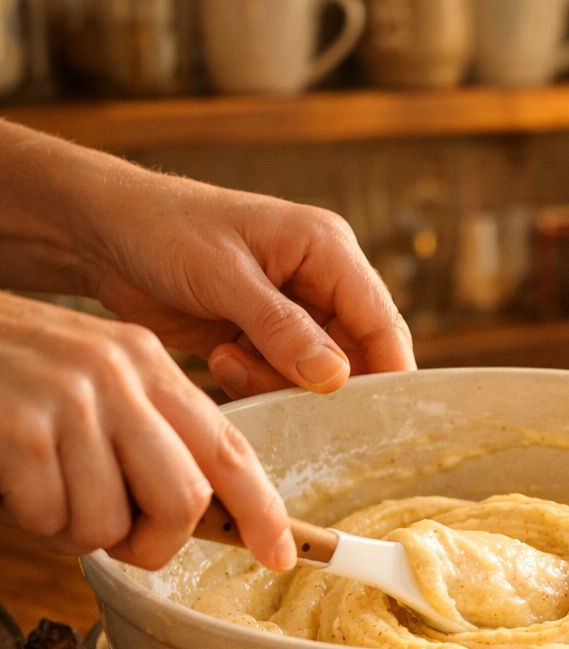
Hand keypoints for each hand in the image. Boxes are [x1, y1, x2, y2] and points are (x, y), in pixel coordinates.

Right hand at [0, 293, 295, 571]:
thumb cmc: (10, 374)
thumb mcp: (94, 381)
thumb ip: (150, 432)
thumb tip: (202, 511)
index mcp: (148, 364)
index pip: (229, 446)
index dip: (262, 509)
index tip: (281, 554)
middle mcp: (118, 376)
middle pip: (183, 498)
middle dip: (155, 541)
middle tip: (119, 540)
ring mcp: (69, 400)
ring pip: (112, 519)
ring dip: (80, 534)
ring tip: (50, 501)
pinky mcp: (19, 429)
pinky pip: (52, 516)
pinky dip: (37, 523)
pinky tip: (18, 489)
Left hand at [79, 173, 414, 398]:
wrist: (100, 234)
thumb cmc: (161, 229)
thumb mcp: (222, 275)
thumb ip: (280, 327)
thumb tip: (335, 376)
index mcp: (327, 249)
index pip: (380, 319)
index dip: (388, 369)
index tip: (382, 418)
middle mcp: (320, 280)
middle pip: (355, 352)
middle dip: (321, 382)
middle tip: (279, 388)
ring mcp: (294, 310)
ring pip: (318, 373)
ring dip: (279, 380)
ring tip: (229, 360)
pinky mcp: (264, 335)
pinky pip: (283, 376)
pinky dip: (257, 379)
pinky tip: (219, 357)